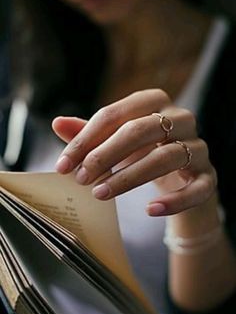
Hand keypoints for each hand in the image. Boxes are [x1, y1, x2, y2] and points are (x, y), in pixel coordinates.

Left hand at [52, 89, 216, 215]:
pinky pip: (197, 188)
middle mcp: (181, 118)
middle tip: (81, 178)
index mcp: (155, 102)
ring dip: (130, 177)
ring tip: (100, 193)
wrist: (181, 178)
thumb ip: (90, 134)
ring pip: (166, 157)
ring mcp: (198, 148)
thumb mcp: (116, 143)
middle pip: (141, 130)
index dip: (86, 139)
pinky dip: (173, 201)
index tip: (63, 165)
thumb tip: (57, 123)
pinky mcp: (209, 177)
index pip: (116, 114)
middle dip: (106, 154)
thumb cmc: (144, 154)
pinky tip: (149, 210)